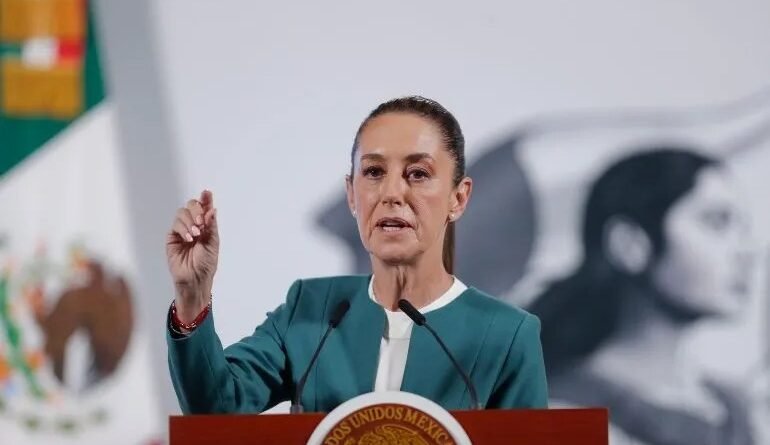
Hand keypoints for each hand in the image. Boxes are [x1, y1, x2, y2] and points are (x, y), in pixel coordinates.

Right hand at [166, 190, 218, 320]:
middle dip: (196, 210)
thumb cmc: (206, 263)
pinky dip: (183, 228)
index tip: (207, 192)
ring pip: (182, 212)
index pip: (205, 208)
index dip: (206, 199)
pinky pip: (175, 225)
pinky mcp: (172, 237)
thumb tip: (212, 209)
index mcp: (206, 225)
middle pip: (191, 205)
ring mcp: (182, 230)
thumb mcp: (213, 243)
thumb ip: (211, 225)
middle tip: (200, 222)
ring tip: (195, 235)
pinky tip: (188, 239)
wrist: (194, 278)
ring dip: (189, 221)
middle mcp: (194, 225)